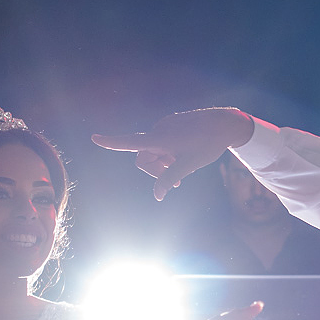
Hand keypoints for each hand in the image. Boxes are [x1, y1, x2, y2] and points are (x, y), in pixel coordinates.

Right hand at [92, 107, 255, 199]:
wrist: (225, 123)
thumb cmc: (208, 145)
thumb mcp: (189, 166)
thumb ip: (170, 179)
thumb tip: (157, 196)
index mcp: (160, 139)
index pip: (130, 142)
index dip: (111, 143)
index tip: (94, 138)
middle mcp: (158, 130)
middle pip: (144, 156)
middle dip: (155, 171)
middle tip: (177, 182)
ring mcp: (165, 126)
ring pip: (154, 151)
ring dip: (163, 163)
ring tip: (183, 168)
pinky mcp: (171, 124)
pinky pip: (162, 143)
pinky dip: (168, 153)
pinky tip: (185, 155)